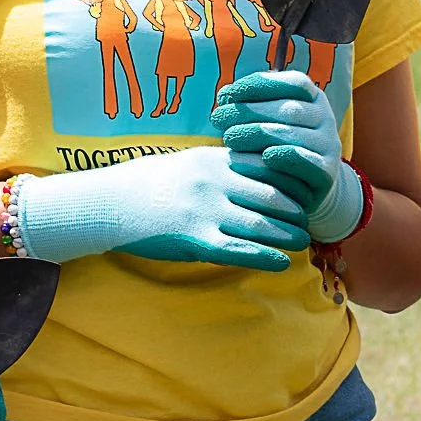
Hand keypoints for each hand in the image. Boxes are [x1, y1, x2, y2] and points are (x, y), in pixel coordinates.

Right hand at [14, 145, 308, 269]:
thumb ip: (219, 165)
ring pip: (261, 222)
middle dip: (296, 208)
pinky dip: (265, 256)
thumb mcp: (187, 162)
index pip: (267, 165)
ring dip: (288, 233)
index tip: (306, 190)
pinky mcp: (195, 239)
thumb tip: (249, 169)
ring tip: (304, 241)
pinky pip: (239, 249)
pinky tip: (281, 262)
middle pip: (271, 193)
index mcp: (214, 158)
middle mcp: (214, 180)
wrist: (109, 203)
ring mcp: (205, 209)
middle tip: (311, 219)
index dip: (291, 179)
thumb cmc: (148, 183)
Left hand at [211, 70, 363, 242]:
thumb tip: (225, 97)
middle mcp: (324, 118)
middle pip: (289, 109)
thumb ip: (251, 105)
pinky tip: (265, 156)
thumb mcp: (267, 120)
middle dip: (249, 111)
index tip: (225, 95)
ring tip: (228, 138)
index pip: (293, 83)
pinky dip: (288, 157)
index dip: (260, 85)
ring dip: (259, 134)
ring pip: (295, 134)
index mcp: (313, 98)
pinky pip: (309, 163)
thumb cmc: (274, 145)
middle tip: (218, 118)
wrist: (303, 188)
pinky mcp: (327, 173)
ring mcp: (329, 145)